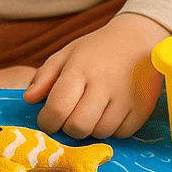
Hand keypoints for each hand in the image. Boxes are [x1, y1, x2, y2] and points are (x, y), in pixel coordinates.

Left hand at [22, 12, 167, 139]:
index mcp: (80, 68)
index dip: (47, 121)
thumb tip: (29, 99)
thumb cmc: (97, 49)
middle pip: (78, 127)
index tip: (48, 119)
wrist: (138, 38)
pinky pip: (121, 134)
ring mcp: (125, 97)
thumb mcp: (67, 54)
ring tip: (92, 110)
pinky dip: (112, 129)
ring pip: (99, 133)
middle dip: (68, 127)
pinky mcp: (142, 108)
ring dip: (91, 128)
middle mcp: (103, 83)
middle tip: (71, 115)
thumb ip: (45, 76)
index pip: (57, 108)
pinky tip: (111, 111)